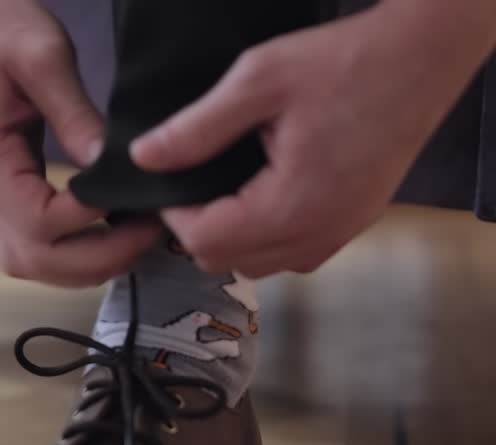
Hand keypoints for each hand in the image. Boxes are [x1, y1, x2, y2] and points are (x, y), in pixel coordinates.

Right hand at [0, 0, 162, 286]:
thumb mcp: (44, 56)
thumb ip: (75, 113)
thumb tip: (109, 164)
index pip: (37, 221)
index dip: (88, 221)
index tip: (133, 200)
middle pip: (30, 259)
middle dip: (93, 260)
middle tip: (146, 234)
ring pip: (28, 261)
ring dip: (81, 264)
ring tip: (131, 236)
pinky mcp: (3, 192)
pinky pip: (32, 242)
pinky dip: (70, 250)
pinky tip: (106, 228)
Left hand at [131, 1, 495, 277]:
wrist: (422, 56)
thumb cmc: (345, 62)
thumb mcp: (258, 80)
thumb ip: (197, 128)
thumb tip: (144, 158)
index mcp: (293, 206)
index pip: (206, 242)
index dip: (175, 216)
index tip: (167, 180)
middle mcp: (319, 233)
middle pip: (227, 262)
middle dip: (197, 229)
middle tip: (189, 183)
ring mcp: (341, 233)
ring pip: (259, 265)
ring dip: (230, 236)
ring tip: (222, 188)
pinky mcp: (354, 222)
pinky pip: (294, 254)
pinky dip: (265, 236)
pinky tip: (260, 193)